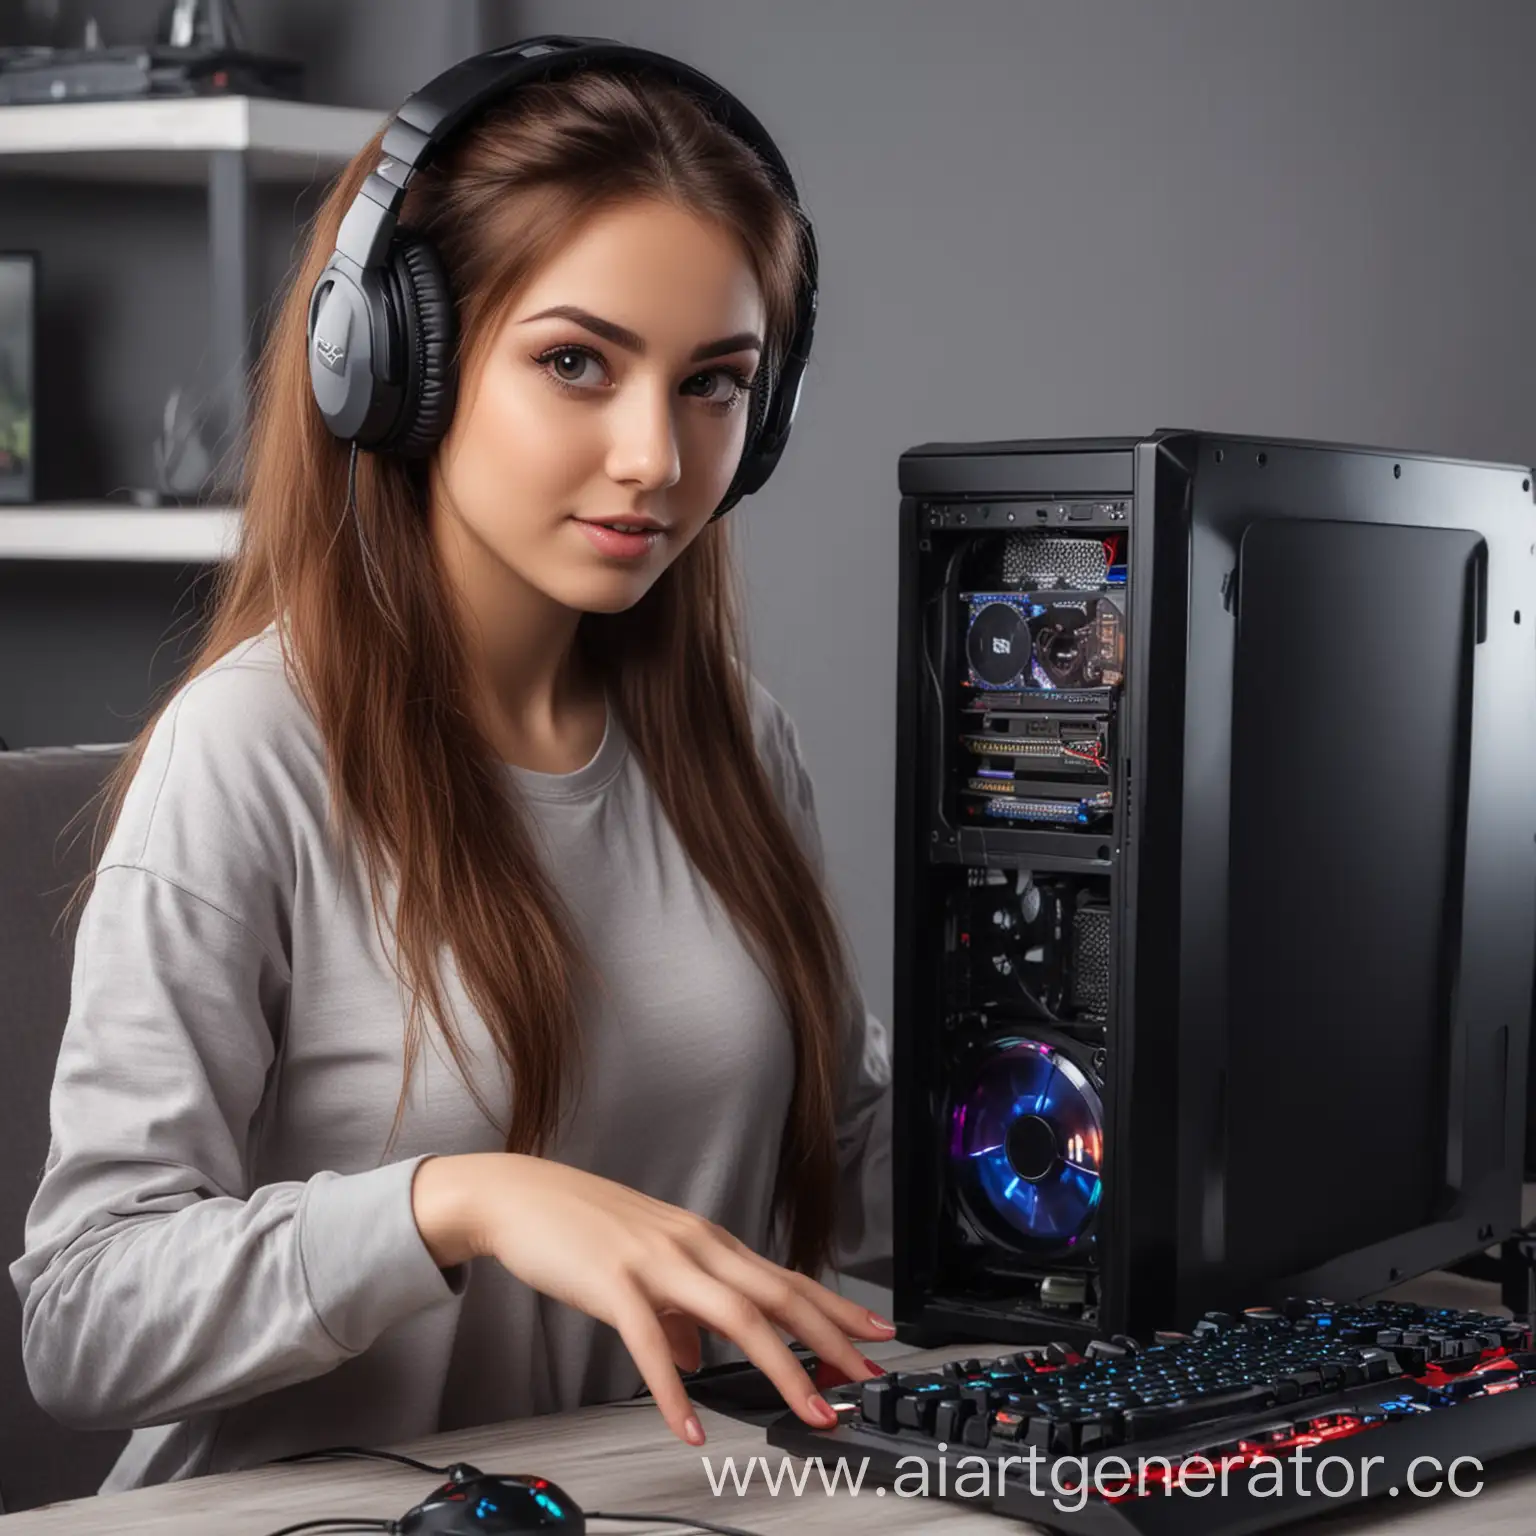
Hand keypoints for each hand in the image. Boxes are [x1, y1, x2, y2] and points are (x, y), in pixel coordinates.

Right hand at [411, 1152, 894, 1444]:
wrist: (518, 1194)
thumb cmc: (581, 1225)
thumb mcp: (645, 1263)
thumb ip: (677, 1312)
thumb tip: (693, 1358)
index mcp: (706, 1241)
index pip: (786, 1278)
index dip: (834, 1310)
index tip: (875, 1337)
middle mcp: (694, 1246)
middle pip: (778, 1295)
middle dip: (830, 1341)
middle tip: (865, 1379)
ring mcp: (657, 1261)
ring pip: (737, 1316)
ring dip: (782, 1368)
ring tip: (810, 1410)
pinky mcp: (615, 1283)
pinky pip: (653, 1344)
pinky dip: (676, 1390)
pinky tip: (690, 1426)